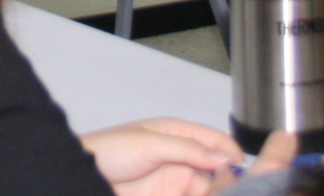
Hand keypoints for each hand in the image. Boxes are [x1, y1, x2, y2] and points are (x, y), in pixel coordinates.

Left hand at [79, 119, 290, 195]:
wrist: (79, 178)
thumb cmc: (107, 151)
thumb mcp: (148, 142)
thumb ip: (186, 149)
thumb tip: (223, 157)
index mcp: (175, 134)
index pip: (212, 140)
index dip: (230, 151)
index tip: (244, 166)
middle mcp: (179, 157)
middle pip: (214, 168)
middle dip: (227, 177)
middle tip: (237, 186)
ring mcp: (174, 181)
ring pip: (207, 187)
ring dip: (217, 190)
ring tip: (223, 193)